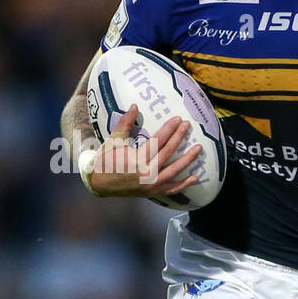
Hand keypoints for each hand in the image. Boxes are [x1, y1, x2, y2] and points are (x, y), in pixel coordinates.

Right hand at [87, 105, 201, 198]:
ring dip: (188, 160)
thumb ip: (125, 124)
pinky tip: (195, 178)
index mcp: (136, 159)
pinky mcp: (153, 192)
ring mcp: (151, 184)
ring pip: (174, 171)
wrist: (99, 184)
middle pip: (168, 152)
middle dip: (179, 138)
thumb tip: (135, 106)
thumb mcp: (114, 141)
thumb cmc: (106, 161)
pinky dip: (183, 184)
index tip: (178, 120)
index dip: (169, 129)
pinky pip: (172, 189)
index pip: (158, 141)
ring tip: (198, 149)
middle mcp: (146, 173)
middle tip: (188, 126)